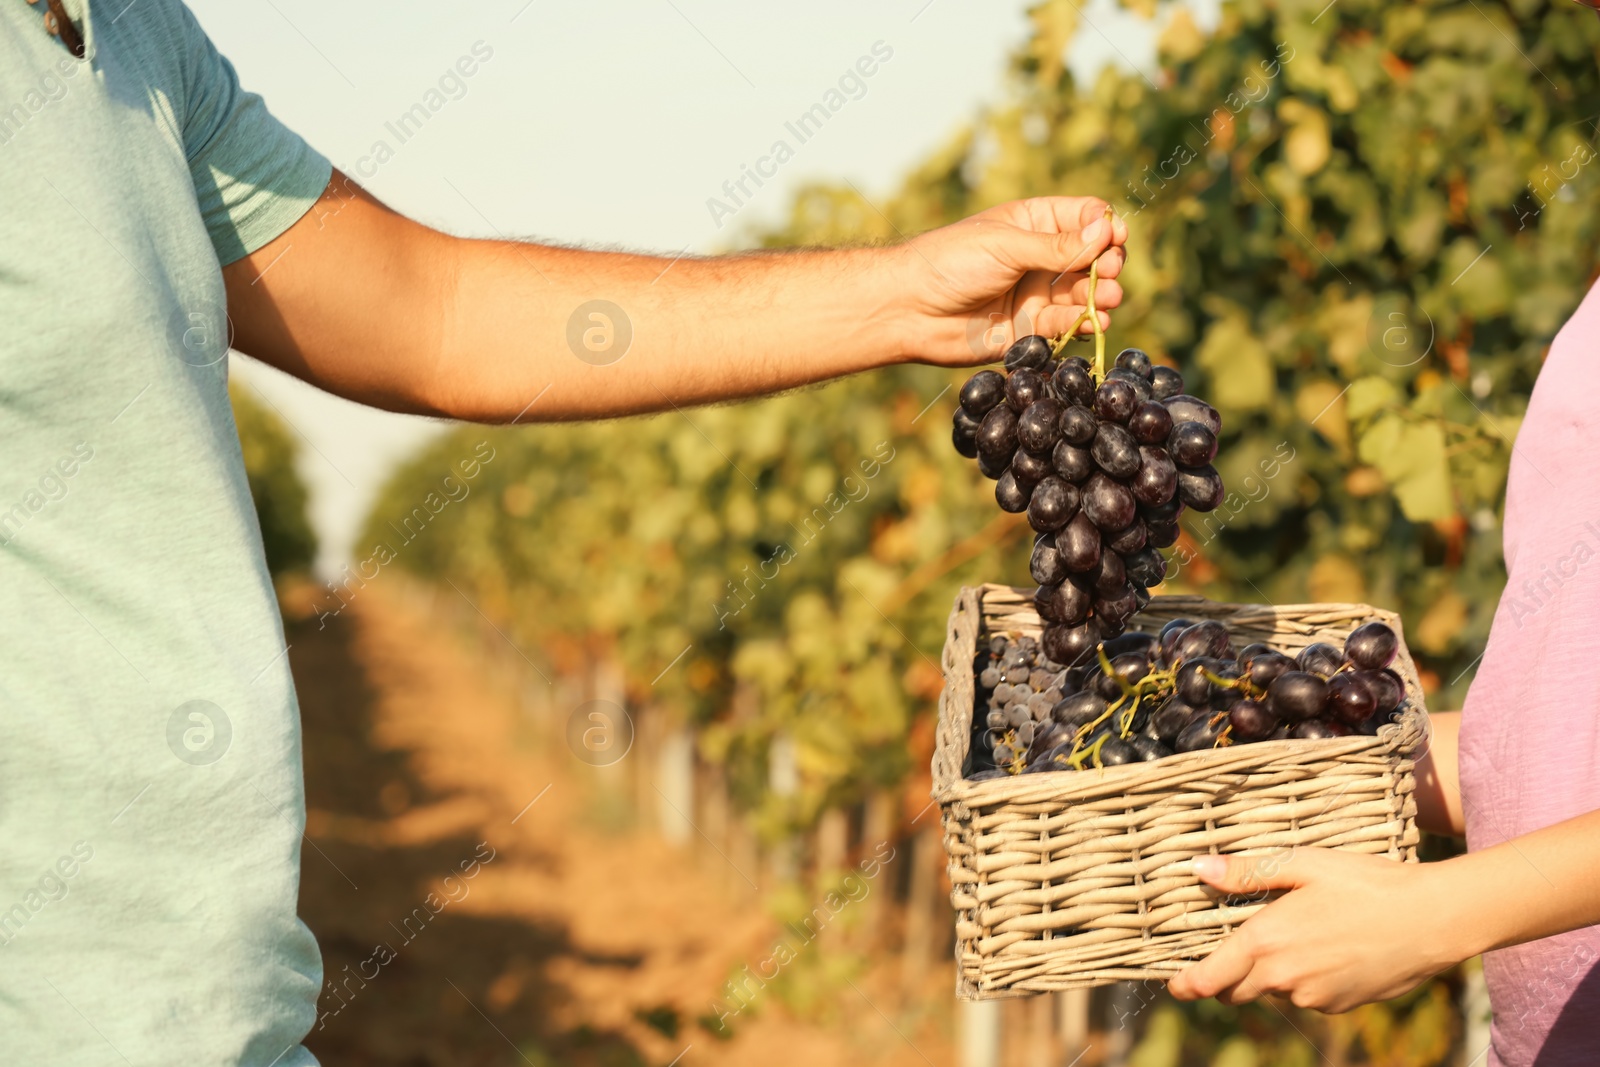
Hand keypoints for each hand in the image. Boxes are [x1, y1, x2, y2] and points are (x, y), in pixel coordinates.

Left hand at [893, 197, 1128, 366]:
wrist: (910, 310)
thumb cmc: (950, 263)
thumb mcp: (1006, 246)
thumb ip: (1056, 247)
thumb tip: (1107, 233)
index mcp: (1033, 223)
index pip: (1085, 217)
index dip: (1104, 226)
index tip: (1114, 236)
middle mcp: (1039, 257)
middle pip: (1092, 257)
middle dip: (1107, 262)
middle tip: (1110, 270)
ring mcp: (1036, 293)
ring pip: (1084, 293)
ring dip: (1102, 295)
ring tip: (1110, 297)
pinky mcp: (1029, 328)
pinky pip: (1066, 325)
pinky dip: (1084, 323)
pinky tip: (1096, 321)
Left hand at [1166, 849, 1468, 1012]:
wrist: (1432, 919)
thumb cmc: (1366, 882)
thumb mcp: (1304, 864)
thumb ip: (1247, 873)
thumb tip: (1199, 869)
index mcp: (1265, 942)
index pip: (1208, 979)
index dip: (1186, 983)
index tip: (1175, 982)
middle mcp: (1284, 977)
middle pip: (1235, 991)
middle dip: (1227, 976)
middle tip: (1234, 947)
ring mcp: (1314, 997)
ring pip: (1275, 991)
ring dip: (1273, 972)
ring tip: (1298, 933)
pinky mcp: (1341, 1006)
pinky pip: (1309, 995)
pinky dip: (1307, 978)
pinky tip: (1330, 946)